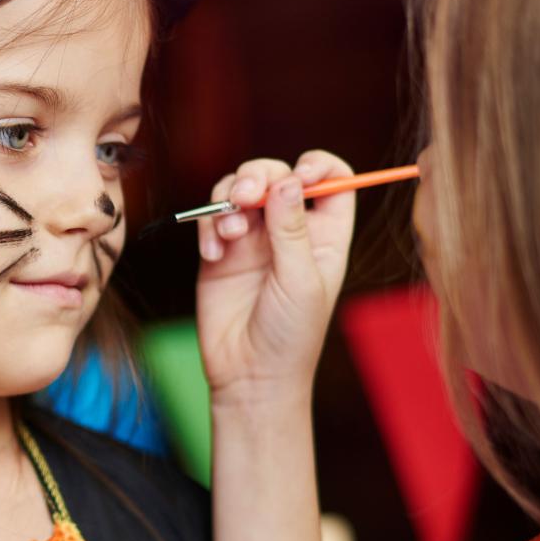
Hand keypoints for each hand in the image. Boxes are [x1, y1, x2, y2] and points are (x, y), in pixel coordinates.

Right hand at [195, 151, 356, 406]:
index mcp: (324, 235)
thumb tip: (287, 179)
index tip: (301, 174)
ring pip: (239, 188)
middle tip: (246, 196)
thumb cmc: (290, 335)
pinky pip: (211, 217)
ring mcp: (253, 238)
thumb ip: (292, 229)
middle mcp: (289, 230)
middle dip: (259, 176)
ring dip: (229, 197)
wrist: (249, 374)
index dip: (318, 166)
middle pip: (277, 175)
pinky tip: (213, 254)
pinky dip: (208, 226)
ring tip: (230, 229)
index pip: (331, 180)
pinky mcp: (220, 250)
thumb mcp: (300, 280)